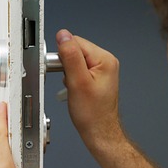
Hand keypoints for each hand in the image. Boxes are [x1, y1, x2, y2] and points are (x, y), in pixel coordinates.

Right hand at [56, 29, 125, 151]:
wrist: (98, 131)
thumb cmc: (92, 113)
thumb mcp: (77, 82)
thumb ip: (70, 56)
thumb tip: (63, 36)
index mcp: (105, 59)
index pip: (76, 42)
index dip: (64, 56)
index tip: (62, 71)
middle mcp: (106, 62)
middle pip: (76, 50)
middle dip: (66, 65)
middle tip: (70, 83)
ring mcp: (102, 70)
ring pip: (76, 61)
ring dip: (69, 73)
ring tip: (74, 88)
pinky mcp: (96, 78)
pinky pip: (79, 70)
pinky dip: (72, 79)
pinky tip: (76, 90)